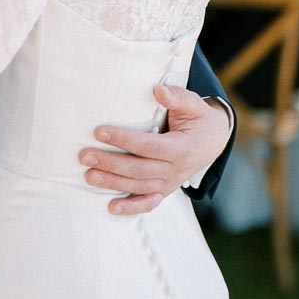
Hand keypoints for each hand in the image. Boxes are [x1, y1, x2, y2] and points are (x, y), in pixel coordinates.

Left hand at [78, 84, 231, 215]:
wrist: (214, 141)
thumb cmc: (199, 119)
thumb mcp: (194, 104)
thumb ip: (177, 97)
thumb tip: (158, 91)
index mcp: (182, 148)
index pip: (148, 146)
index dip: (124, 140)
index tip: (99, 132)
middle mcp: (176, 170)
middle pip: (139, 169)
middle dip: (110, 163)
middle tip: (84, 156)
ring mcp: (170, 183)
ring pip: (139, 186)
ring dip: (113, 183)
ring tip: (89, 176)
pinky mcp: (165, 189)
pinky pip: (148, 203)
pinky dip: (131, 208)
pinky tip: (111, 208)